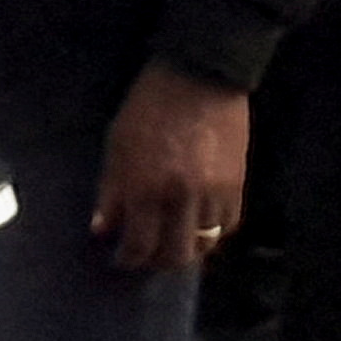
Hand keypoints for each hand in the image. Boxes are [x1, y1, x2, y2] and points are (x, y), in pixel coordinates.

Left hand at [91, 62, 248, 271]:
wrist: (200, 78)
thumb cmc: (149, 107)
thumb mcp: (117, 145)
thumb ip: (111, 191)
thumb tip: (102, 229)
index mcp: (145, 189)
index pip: (139, 245)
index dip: (128, 258)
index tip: (120, 257)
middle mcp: (181, 200)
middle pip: (175, 255)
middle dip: (157, 261)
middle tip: (146, 256)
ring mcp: (214, 195)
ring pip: (205, 244)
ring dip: (187, 249)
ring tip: (172, 242)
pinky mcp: (238, 186)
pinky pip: (229, 226)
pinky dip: (212, 232)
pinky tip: (197, 225)